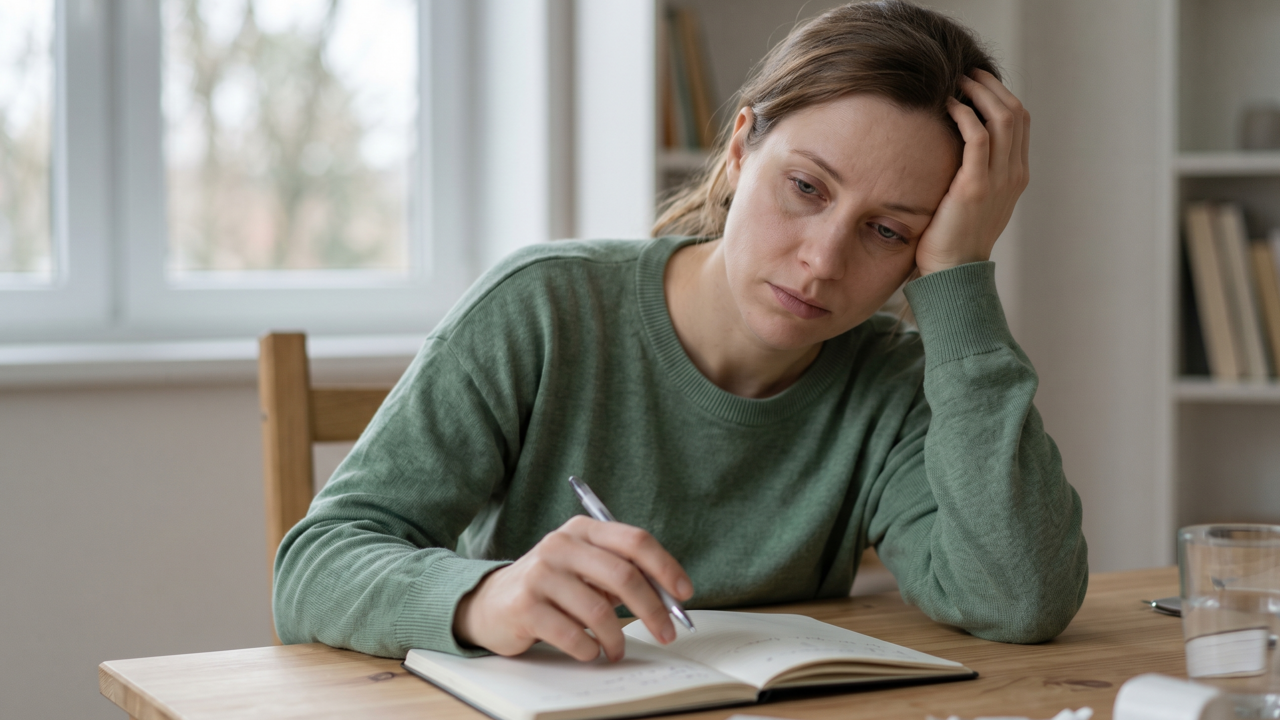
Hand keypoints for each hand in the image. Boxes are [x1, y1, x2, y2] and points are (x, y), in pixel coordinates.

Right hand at [452, 515, 693, 661]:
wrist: (490, 603)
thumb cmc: (551, 587)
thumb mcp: (585, 569)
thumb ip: (621, 574)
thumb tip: (668, 598)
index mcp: (582, 530)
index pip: (636, 541)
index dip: (666, 568)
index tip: (683, 594)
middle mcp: (560, 545)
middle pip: (623, 575)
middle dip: (653, 609)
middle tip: (666, 632)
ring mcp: (541, 574)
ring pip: (599, 612)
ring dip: (617, 639)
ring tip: (616, 650)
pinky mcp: (525, 607)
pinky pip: (573, 637)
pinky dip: (589, 651)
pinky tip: (588, 651)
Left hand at [915, 70, 1029, 275]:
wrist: (952, 273)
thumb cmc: (952, 237)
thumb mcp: (973, 200)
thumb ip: (976, 172)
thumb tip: (957, 146)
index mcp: (1017, 175)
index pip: (1021, 121)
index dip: (1001, 94)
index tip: (977, 81)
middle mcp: (1014, 175)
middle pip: (1015, 113)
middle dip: (991, 86)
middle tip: (967, 72)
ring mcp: (999, 181)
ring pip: (1001, 119)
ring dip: (979, 94)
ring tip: (957, 81)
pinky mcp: (975, 187)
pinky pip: (978, 139)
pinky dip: (964, 115)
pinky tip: (948, 106)